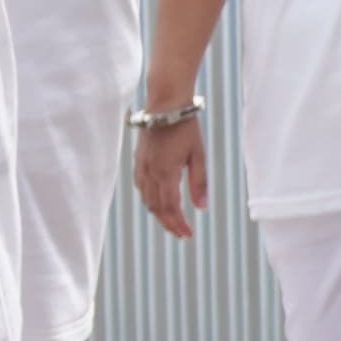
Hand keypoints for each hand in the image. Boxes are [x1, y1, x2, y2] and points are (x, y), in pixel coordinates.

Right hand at [131, 106, 209, 240]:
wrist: (165, 105)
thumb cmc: (185, 128)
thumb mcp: (199, 155)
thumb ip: (199, 183)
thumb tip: (201, 208)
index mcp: (165, 172)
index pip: (170, 207)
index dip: (178, 223)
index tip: (188, 234)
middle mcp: (150, 172)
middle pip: (156, 207)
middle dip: (168, 223)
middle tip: (181, 234)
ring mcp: (141, 165)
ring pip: (146, 198)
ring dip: (157, 214)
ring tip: (170, 222)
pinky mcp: (138, 159)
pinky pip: (140, 186)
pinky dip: (148, 199)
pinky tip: (156, 202)